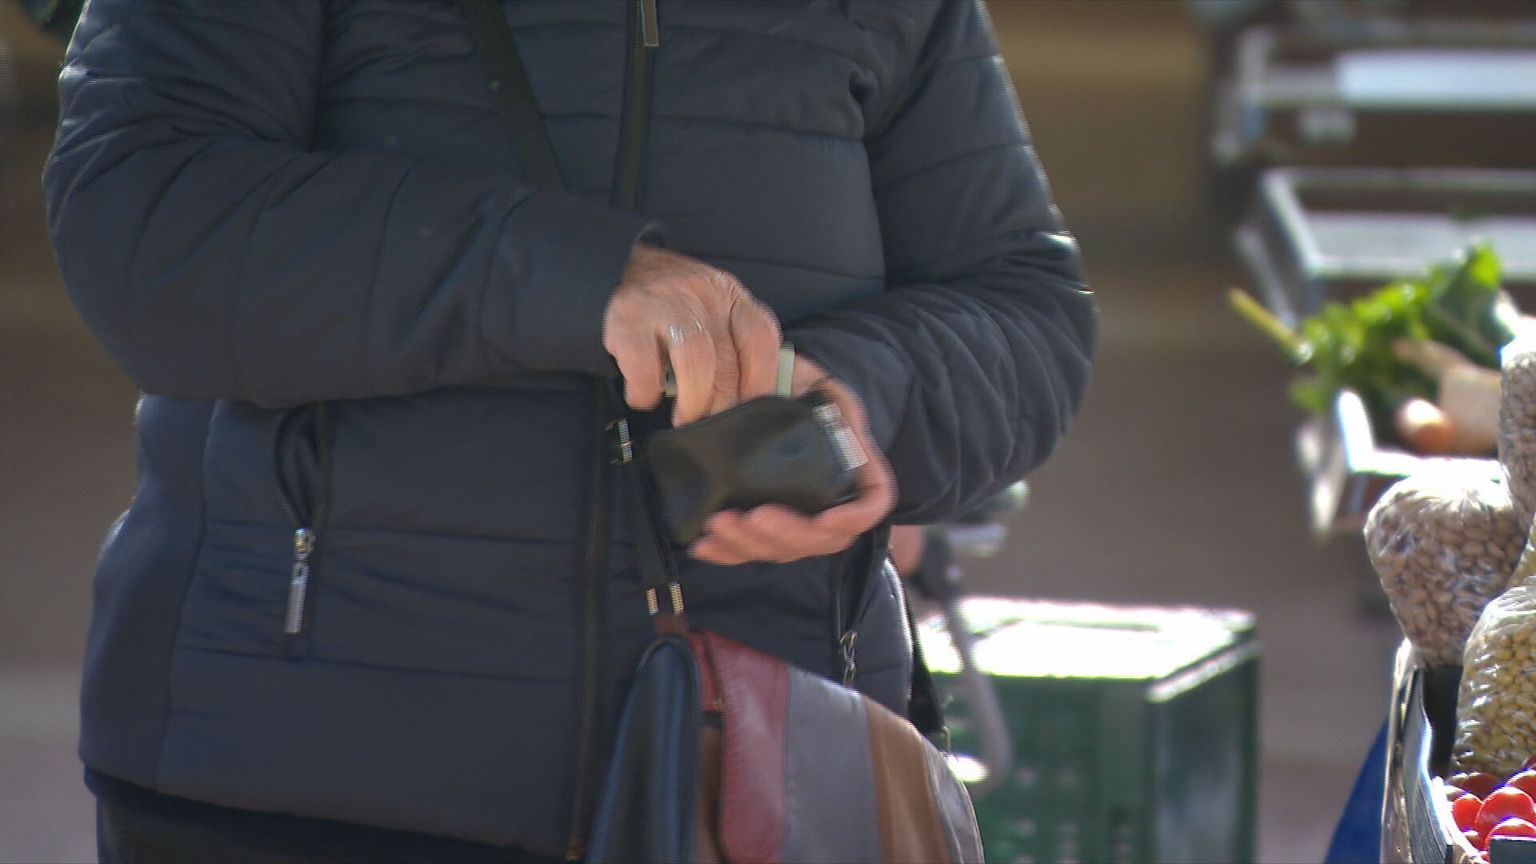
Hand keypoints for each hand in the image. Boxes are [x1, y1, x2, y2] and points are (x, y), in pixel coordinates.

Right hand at [604, 245, 781, 424]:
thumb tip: (753, 396)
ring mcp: (664, 304)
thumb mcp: (709, 307)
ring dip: (694, 402)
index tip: (752, 409)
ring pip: (697, 363)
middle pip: (728, 361)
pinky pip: (646, 368)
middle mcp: (702, 294)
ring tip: (685, 418)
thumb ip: (731, 340)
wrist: (612, 267)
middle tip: (711, 421)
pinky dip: (647, 392)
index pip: (760, 338)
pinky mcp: (628, 319)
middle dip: (723, 403)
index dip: (762, 381)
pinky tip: (645, 395)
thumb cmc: (668, 301)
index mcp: (728, 294)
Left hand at [690, 356, 897, 564]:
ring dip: (748, 543)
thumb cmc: (801, 386)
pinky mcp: (760, 523)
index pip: (872, 503)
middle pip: (821, 539)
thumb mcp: (825, 387)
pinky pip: (748, 549)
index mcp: (855, 468)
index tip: (825, 517)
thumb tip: (830, 424)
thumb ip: (834, 405)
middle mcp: (830, 501)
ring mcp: (794, 517)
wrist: (766, 385)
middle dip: (785, 534)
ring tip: (717, 523)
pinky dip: (726, 551)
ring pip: (781, 548)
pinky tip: (702, 545)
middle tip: (752, 516)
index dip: (854, 518)